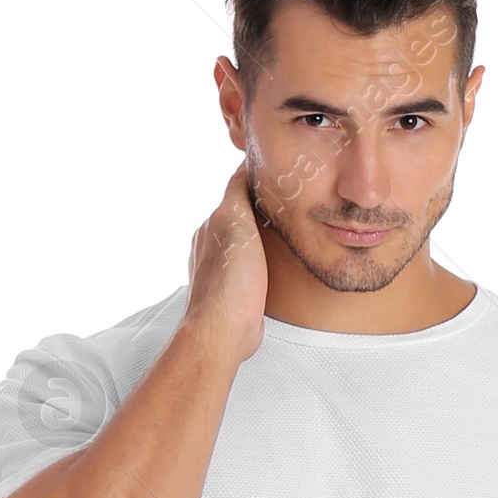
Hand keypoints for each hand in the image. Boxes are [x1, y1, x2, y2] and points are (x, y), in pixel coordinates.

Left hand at [185, 162, 267, 363]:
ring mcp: (221, 270)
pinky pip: (248, 267)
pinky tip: (272, 264)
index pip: (235, 191)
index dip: (255, 179)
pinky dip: (260, 260)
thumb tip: (243, 166)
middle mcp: (212, 246)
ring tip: (281, 231)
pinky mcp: (234, 292)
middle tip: (286, 201)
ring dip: (260, 236)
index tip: (276, 172)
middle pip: (239, 216)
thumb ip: (237, 192)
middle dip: (258, 207)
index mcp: (211, 225)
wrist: (223, 331)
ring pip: (244, 243)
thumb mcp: (234, 222)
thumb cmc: (230, 283)